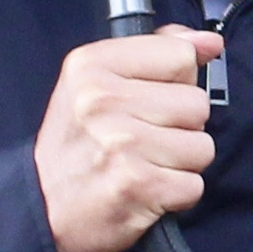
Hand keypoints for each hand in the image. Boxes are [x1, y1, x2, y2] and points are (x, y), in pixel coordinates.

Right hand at [35, 26, 218, 251]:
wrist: (42, 209)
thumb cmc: (76, 146)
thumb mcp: (97, 83)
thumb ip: (157, 53)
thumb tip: (210, 42)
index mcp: (92, 66)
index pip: (180, 55)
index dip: (176, 82)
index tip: (149, 100)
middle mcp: (104, 100)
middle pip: (197, 103)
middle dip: (181, 126)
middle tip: (144, 140)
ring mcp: (122, 144)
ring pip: (201, 146)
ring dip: (181, 163)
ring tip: (145, 165)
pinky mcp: (139, 185)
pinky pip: (194, 184)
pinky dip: (176, 194)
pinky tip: (147, 189)